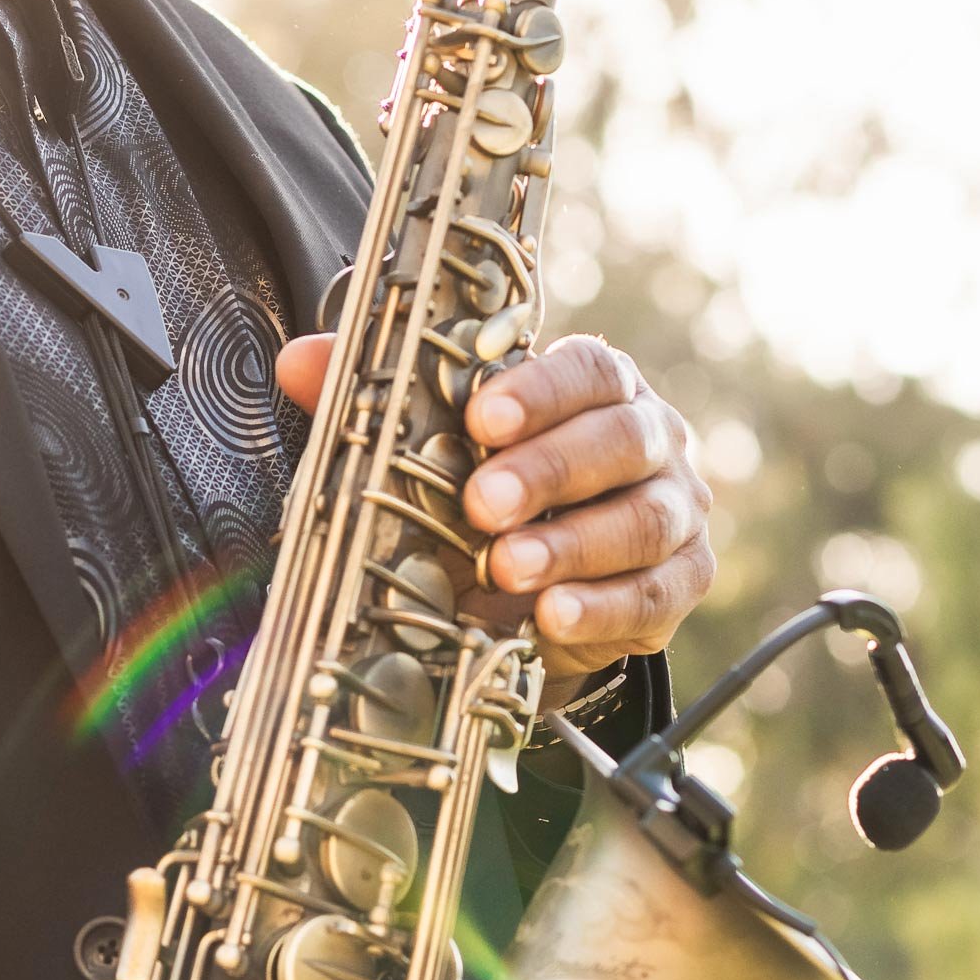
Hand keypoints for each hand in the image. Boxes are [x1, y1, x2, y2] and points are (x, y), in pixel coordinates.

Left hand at [275, 329, 715, 700]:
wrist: (542, 588)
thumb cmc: (495, 492)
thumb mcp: (438, 448)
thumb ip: (380, 400)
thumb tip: (298, 362)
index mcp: (600, 388)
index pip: (589, 371)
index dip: (540, 392)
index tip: (481, 418)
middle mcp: (654, 439)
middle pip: (621, 441)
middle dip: (548, 472)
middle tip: (479, 506)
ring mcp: (677, 511)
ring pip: (642, 520)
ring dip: (571, 545)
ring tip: (506, 568)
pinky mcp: (682, 582)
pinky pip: (654, 594)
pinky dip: (602, 608)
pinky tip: (552, 617)